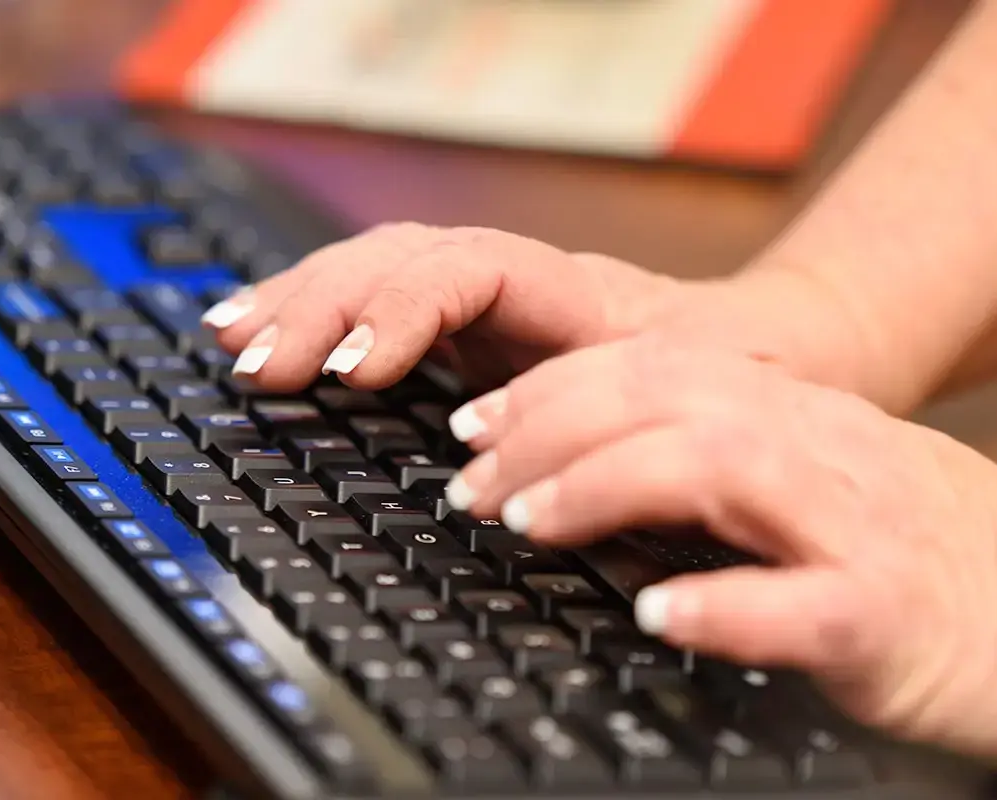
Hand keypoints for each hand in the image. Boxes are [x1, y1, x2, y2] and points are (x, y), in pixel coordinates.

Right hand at [202, 222, 865, 398]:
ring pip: (377, 272)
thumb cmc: (739, 386)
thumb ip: (631, 434)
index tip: (354, 372)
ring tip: (232, 337)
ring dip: (300, 301)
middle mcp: (517, 287)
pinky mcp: (465, 334)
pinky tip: (266, 335)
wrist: (764, 357)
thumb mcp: (703, 412)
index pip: (463, 271)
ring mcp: (487, 305)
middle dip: (322, 306)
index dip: (402, 311)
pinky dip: (318, 320)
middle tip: (258, 362)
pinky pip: (379, 306)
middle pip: (400, 260)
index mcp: (572, 294)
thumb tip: (524, 481)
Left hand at [446, 339, 996, 770]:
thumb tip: (570, 459)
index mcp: (786, 413)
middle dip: (549, 429)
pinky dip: (723, 605)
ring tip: (525, 522)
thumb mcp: (803, 470)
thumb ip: (704, 451)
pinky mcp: (889, 616)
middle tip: (470, 481)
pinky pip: (802, 604)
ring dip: (605, 489)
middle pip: (667, 400)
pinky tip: (655, 615)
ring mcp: (854, 526)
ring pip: (720, 470)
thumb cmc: (907, 542)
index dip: (548, 387)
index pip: (650, 367)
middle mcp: (815, 448)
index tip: (471, 424)